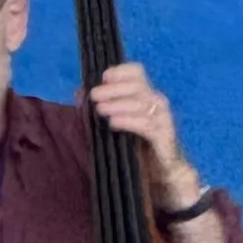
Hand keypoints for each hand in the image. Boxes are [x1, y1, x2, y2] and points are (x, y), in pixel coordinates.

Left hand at [88, 62, 197, 202]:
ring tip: (100, 109)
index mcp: (145, 94)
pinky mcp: (164, 134)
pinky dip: (128, 121)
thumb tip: (78, 93)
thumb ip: (101, 106)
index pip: (137, 72)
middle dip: (114, 89)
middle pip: (137, 85)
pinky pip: (146, 125)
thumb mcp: (118, 122)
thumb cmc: (138, 144)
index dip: (120, 71)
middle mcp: (156, 101)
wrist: (163, 172)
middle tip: (94, 95)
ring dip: (118, 104)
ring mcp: (162, 117)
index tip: (103, 77)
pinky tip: (113, 123)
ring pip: (141, 103)